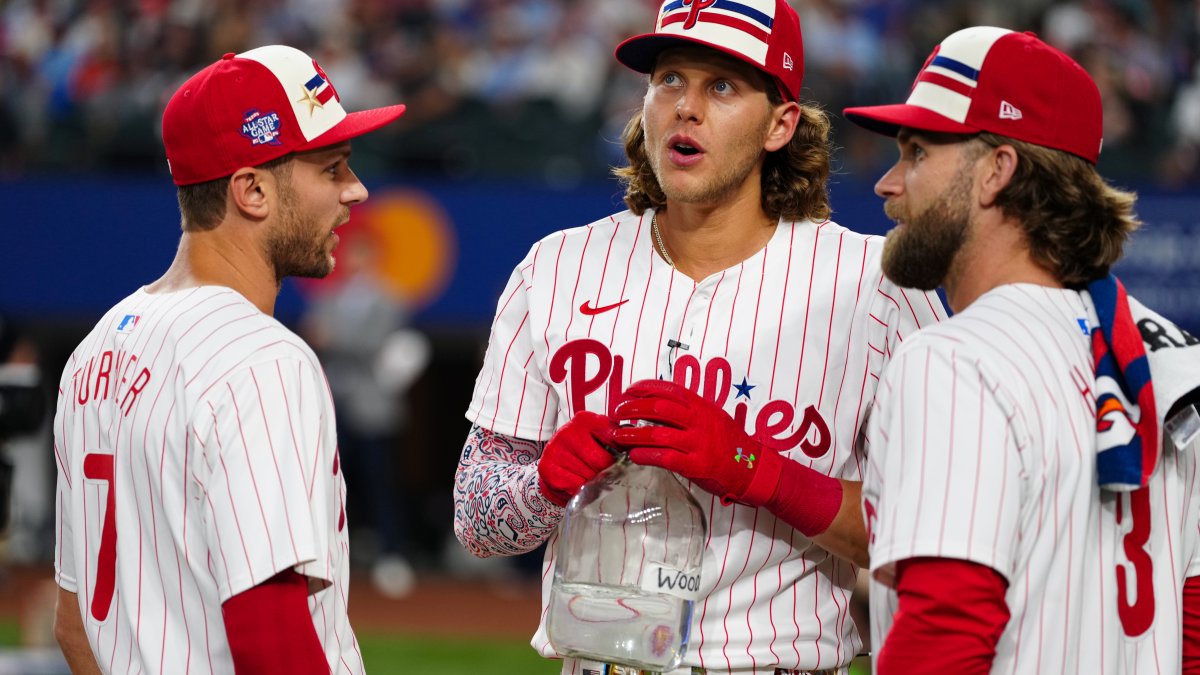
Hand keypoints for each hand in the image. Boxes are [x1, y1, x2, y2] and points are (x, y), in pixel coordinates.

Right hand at [537, 411, 617, 506]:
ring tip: (592, 479)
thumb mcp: (600, 436)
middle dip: (607, 471)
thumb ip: (617, 439)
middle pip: (601, 461)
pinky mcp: (547, 468)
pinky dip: (580, 489)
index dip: (620, 455)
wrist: (554, 460)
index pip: (613, 440)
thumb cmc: (583, 448)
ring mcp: (555, 449)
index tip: (622, 462)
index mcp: (585, 419)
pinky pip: (574, 486)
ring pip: (588, 476)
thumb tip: (638, 450)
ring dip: (594, 483)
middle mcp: (567, 431)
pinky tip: (579, 483)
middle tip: (607, 475)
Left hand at [612, 380, 781, 505]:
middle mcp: (699, 421)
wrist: (752, 467)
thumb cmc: (729, 442)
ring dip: (633, 434)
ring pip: (658, 434)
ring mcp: (698, 444)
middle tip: (618, 412)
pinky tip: (634, 455)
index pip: (669, 390)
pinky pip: (664, 458)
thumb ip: (689, 409)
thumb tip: (658, 403)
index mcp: (702, 406)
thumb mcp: (712, 416)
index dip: (645, 387)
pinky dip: (645, 455)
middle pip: (659, 408)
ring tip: (618, 435)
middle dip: (633, 408)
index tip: (629, 390)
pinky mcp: (696, 466)